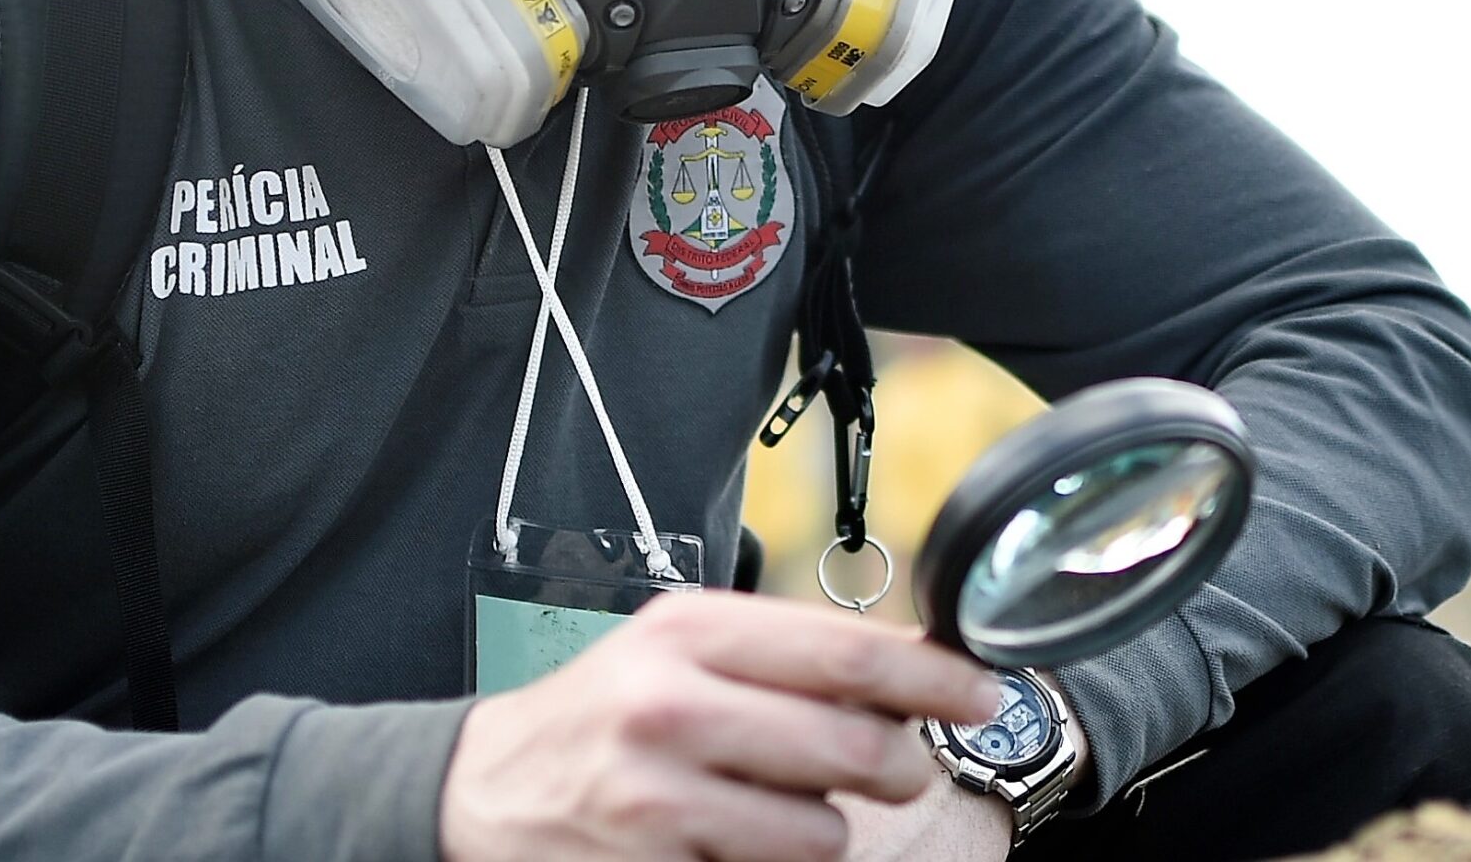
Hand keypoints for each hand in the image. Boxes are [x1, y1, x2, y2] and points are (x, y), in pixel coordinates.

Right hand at [438, 590, 1003, 861]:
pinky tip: (729, 839)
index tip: (985, 690)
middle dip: (901, 766)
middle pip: (851, 744)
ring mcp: (658, 794)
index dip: (934, 679)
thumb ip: (787, 652)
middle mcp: (672, 703)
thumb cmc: (604, 711)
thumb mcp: (682, 648)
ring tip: (779, 806)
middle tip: (903, 768)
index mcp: (692, 631)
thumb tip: (914, 665)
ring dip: (825, 829)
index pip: (848, 653)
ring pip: (820, 830)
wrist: (485, 787)